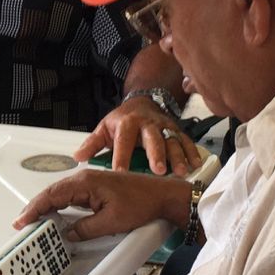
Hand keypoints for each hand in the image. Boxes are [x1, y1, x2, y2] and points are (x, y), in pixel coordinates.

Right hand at [15, 170, 191, 241]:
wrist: (163, 195)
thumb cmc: (142, 202)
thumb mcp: (111, 222)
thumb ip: (86, 228)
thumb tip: (68, 233)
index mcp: (85, 182)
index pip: (51, 195)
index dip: (34, 209)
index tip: (22, 220)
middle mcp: (85, 178)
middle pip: (52, 193)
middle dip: (35, 208)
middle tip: (22, 223)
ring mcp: (90, 181)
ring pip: (61, 194)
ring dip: (47, 206)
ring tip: (34, 220)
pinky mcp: (96, 187)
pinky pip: (71, 195)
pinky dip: (59, 205)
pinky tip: (56, 215)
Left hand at [75, 97, 201, 175]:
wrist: (142, 102)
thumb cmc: (122, 121)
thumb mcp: (104, 129)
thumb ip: (93, 145)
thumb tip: (78, 158)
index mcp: (127, 124)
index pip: (123, 141)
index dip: (122, 156)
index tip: (121, 172)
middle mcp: (147, 124)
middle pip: (153, 139)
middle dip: (157, 154)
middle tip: (159, 170)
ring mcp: (164, 127)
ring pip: (172, 140)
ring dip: (178, 156)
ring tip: (181, 171)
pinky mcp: (176, 131)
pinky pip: (186, 141)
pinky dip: (192, 152)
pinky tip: (196, 164)